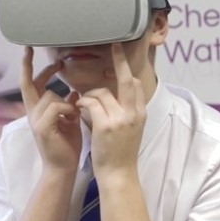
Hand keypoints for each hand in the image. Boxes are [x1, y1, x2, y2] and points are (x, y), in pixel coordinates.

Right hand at [20, 47, 80, 171]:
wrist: (64, 167)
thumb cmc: (68, 145)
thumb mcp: (70, 121)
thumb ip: (69, 106)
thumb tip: (74, 92)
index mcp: (39, 111)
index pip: (32, 85)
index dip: (35, 69)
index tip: (49, 58)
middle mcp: (33, 113)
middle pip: (28, 84)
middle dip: (30, 67)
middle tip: (48, 57)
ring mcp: (35, 120)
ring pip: (50, 96)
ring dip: (66, 102)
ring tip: (74, 117)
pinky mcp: (42, 127)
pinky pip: (55, 107)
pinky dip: (67, 109)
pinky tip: (73, 118)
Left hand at [76, 43, 145, 178]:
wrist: (119, 175)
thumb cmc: (120, 153)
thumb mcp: (130, 129)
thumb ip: (124, 110)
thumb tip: (110, 93)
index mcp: (141, 113)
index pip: (136, 84)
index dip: (127, 70)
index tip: (120, 56)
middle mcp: (134, 113)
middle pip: (128, 80)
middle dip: (120, 60)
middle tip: (114, 45)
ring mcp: (122, 119)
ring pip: (102, 92)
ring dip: (89, 96)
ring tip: (83, 106)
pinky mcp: (107, 125)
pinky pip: (91, 103)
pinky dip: (82, 103)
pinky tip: (78, 109)